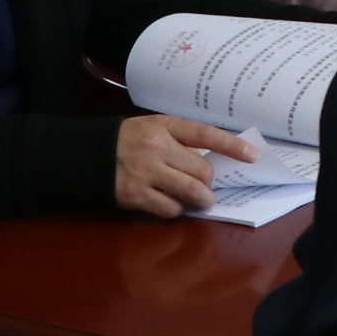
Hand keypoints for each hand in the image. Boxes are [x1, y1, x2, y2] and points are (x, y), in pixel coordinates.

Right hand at [115, 113, 255, 217]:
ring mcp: (145, 172)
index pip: (205, 134)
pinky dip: (175, 209)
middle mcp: (156, 147)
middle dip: (209, 182)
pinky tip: (168, 202)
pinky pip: (171, 208)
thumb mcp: (152, 129)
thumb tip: (214, 162)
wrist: (84, 155)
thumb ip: (180, 141)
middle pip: (203, 171)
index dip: (232, 146)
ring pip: (192, 192)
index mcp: (164, 126)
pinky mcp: (135, 194)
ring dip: (201, 200)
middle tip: (206, 186)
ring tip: (200, 200)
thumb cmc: (126, 142)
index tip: (253, 156)